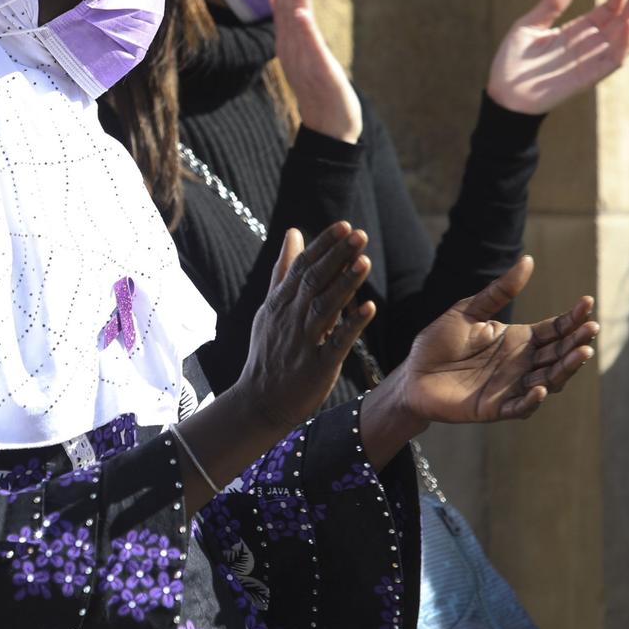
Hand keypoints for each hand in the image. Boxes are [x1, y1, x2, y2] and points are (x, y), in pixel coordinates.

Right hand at [231, 222, 377, 434]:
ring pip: (324, 308)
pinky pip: (336, 343)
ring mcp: (303, 342)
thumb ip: (283, 270)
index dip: (323, 246)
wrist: (259, 401)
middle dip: (336, 257)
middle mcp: (290, 319)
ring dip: (345, 285)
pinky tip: (369, 308)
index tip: (343, 226)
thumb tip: (293, 232)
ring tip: (364, 262)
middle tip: (358, 234)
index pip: (301, 268)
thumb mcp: (270, 307)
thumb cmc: (268, 352)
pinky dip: (352, 326)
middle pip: (313, 282)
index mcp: (280, 303)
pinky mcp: (317, 366)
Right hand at [271, 0, 361, 142]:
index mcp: (291, 45)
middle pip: (288, 12)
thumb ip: (292, 28)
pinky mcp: (319, 74)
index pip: (286, 10)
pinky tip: (301, 15)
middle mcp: (293, 51)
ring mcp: (305, 62)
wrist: (328, 128)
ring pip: (297, 26)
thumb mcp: (305, 54)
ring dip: (294, 0)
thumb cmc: (318, 90)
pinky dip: (305, 32)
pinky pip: (311, 50)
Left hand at [377, 257, 597, 439]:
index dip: (573, 319)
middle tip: (591, 329)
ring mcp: (511, 387)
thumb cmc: (438, 342)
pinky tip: (542, 388)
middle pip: (558, 353)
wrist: (411, 374)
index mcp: (519, 339)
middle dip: (577, 342)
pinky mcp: (495, 408)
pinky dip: (531, 400)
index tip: (587, 303)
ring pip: (548, 380)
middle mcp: (521, 363)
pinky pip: (519, 407)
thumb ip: (499, 291)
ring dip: (565, 368)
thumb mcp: (469, 310)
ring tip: (581, 353)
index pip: (555, 329)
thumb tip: (527, 260)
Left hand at [486, 0, 628, 114]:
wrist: (503, 94)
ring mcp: (590, 61)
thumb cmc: (513, 62)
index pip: (608, 9)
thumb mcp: (529, 26)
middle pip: (622, 20)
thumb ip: (550, 5)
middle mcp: (589, 45)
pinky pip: (614, 60)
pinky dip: (624, 42)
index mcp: (577, 31)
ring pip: (625, 39)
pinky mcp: (588, 77)